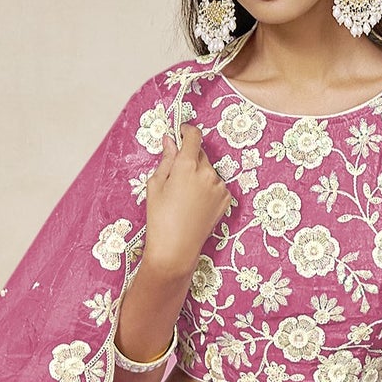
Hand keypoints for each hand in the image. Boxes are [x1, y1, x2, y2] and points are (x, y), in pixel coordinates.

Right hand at [143, 122, 235, 276]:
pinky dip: (208, 189)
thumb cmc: (160, 218)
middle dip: (190, 158)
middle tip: (177, 176)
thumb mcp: (156, 185)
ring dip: (199, 175)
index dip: (187, 131)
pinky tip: (196, 203)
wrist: (175, 249)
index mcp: (187, 165)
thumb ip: (166, 159)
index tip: (181, 133)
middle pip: (201, 153)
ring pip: (209, 170)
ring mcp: (219, 186)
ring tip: (185, 196)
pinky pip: (216, 185)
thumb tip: (170, 141)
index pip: (194, 135)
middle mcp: (207, 172)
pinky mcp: (225, 200)